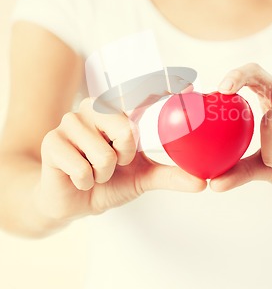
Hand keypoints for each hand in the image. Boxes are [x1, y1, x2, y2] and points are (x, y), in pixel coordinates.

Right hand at [37, 96, 205, 221]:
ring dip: (104, 173)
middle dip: (124, 156)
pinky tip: (79, 178)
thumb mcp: (143, 178)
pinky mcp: (52, 141)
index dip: (164, 88)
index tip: (189, 87)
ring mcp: (70, 121)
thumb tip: (203, 182)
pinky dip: (86, 181)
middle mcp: (94, 108)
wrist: (73, 202)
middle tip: (115, 162)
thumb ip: (171, 176)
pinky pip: (82, 168)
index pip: (140, 95)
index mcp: (118, 111)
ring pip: (103, 153)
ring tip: (96, 171)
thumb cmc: (109, 181)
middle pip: (125, 129)